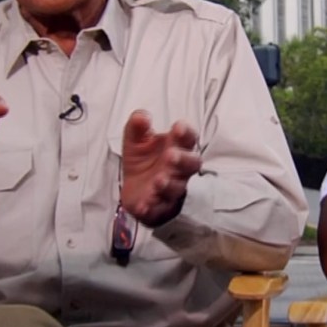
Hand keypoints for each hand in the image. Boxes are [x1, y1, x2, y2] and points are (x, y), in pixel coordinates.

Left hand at [120, 111, 201, 226]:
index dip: (186, 133)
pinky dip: (152, 208)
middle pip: (191, 164)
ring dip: (169, 184)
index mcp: (177, 148)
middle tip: (171, 155)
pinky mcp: (159, 207)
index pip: (188, 139)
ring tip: (159, 180)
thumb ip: (137, 125)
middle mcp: (179, 169)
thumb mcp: (135, 140)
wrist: (135, 190)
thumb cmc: (142, 160)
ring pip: (177, 188)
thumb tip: (142, 116)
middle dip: (182, 160)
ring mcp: (171, 189)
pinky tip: (144, 204)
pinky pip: (159, 209)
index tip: (178, 127)